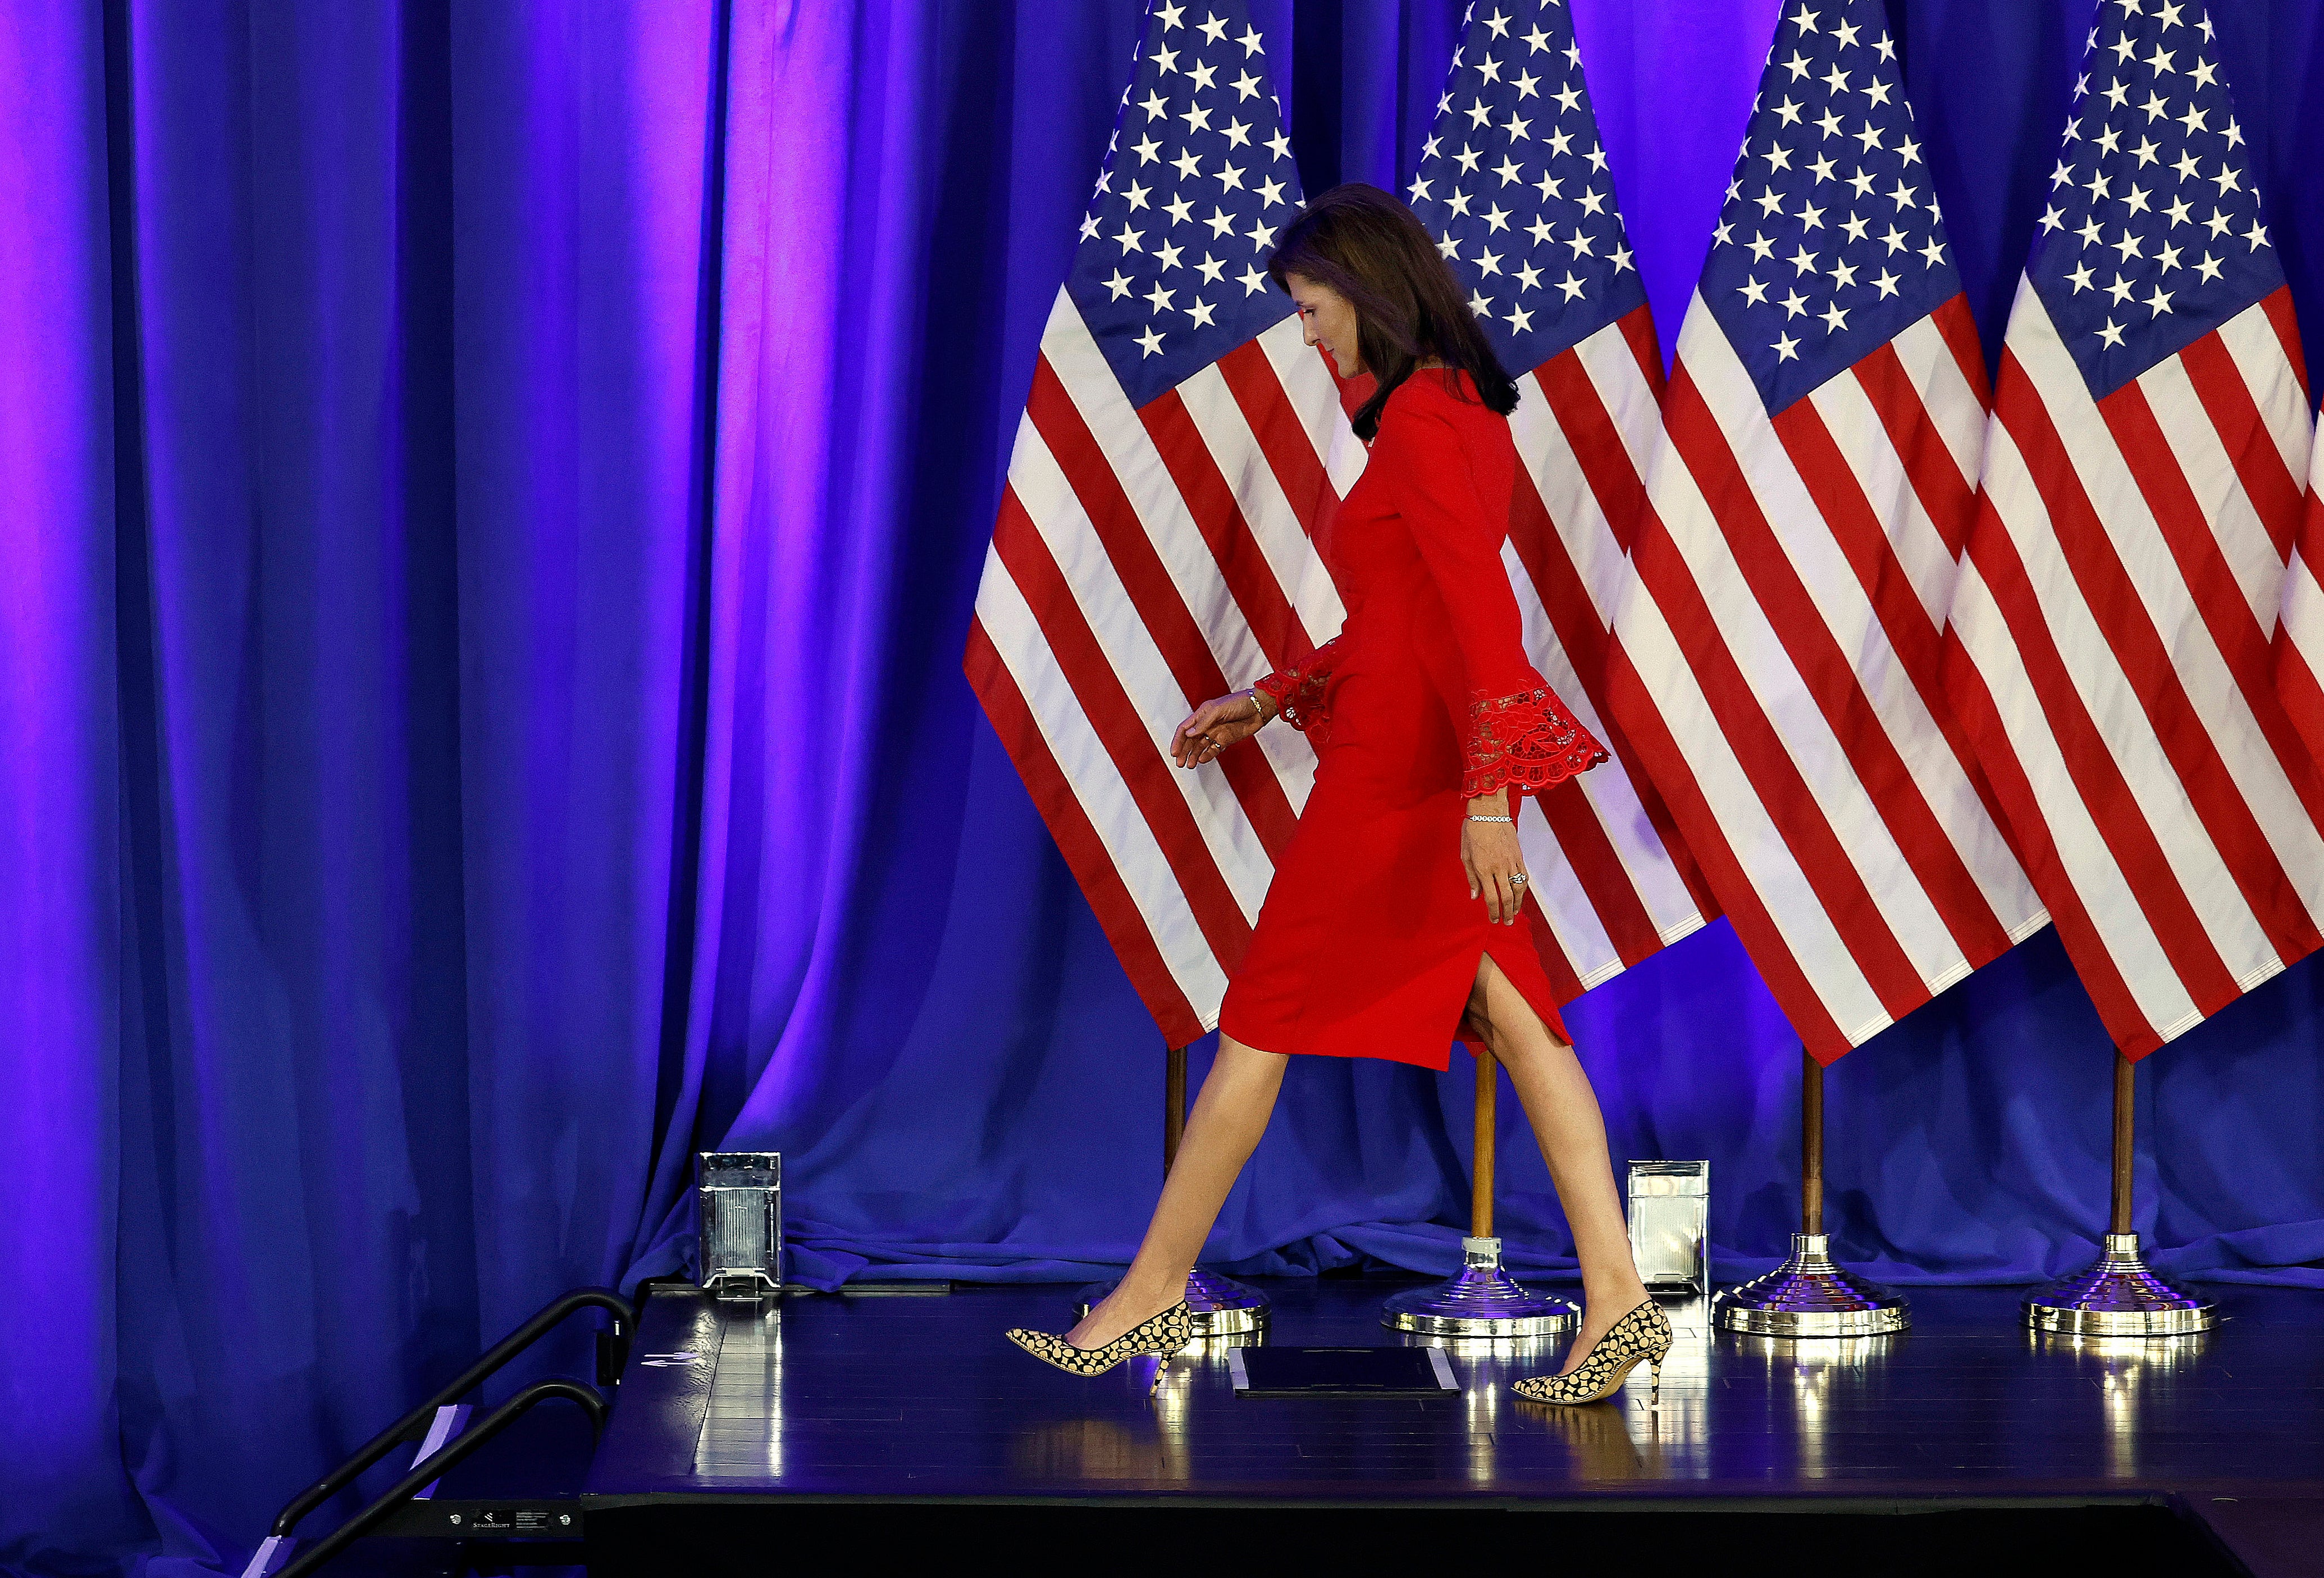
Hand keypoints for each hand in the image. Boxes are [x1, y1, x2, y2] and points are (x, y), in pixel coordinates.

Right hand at [1171, 689, 1268, 767]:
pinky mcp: (1225, 740)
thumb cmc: (1240, 702)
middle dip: (1184, 751)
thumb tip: (1189, 734)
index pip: (1185, 728)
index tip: (1175, 752)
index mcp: (1202, 714)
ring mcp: (1216, 732)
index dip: (1178, 740)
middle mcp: (1207, 724)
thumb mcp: (1219, 709)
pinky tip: (1202, 760)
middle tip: (1179, 763)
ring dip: (1194, 756)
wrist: (1259, 707)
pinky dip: (1207, 755)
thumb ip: (1204, 722)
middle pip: (1190, 740)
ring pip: (1200, 747)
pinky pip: (1213, 750)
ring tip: (1189, 765)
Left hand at [1461, 792, 1528, 925]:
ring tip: (1515, 913)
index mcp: (1483, 868)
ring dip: (1518, 904)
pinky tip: (1521, 895)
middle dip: (1508, 912)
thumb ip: (1471, 877)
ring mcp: (1511, 862)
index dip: (1494, 911)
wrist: (1489, 811)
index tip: (1494, 919)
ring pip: (1519, 888)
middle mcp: (1499, 868)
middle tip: (1507, 922)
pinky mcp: (1519, 856)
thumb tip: (1475, 896)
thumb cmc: (1473, 830)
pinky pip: (1524, 876)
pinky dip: (1524, 888)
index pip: (1491, 897)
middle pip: (1507, 897)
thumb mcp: (1465, 854)